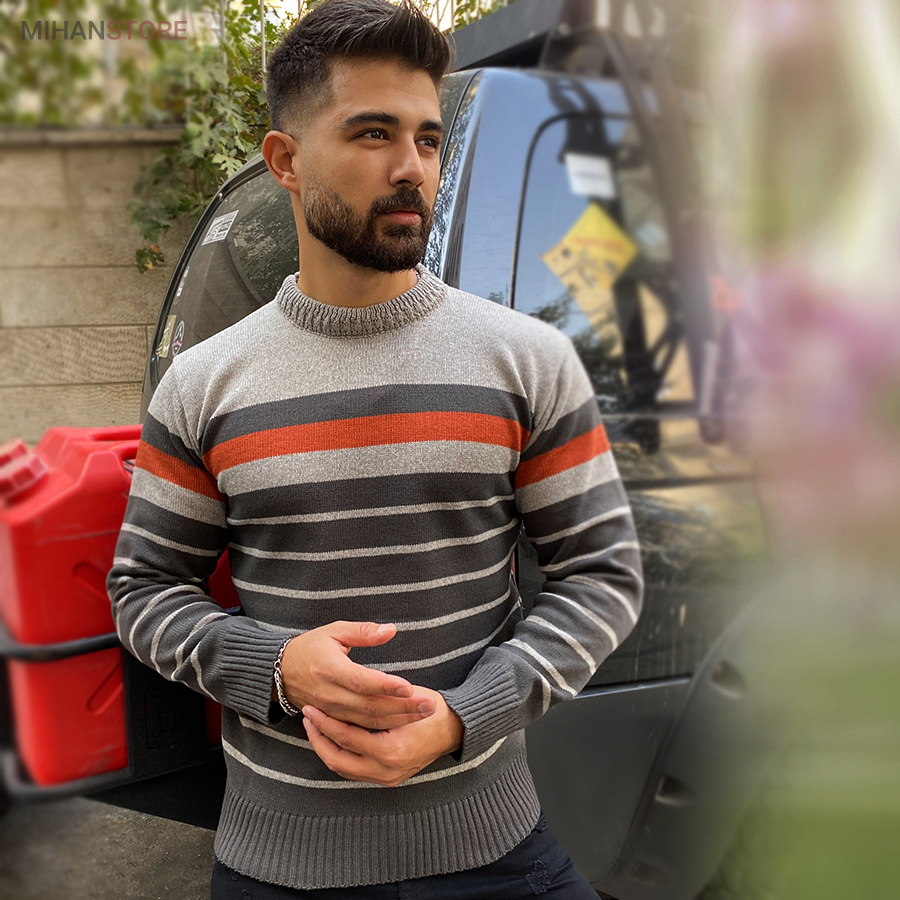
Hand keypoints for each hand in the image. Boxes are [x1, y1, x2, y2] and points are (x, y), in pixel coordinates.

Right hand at [278, 621, 435, 729]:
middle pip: (370, 706)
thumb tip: (391, 630)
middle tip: (429, 705)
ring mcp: (332, 711)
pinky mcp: (334, 720)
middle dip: (402, 707)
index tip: (409, 687)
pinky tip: (404, 725)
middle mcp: (331, 694)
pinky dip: (383, 728)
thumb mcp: (334, 631)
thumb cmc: (311, 647)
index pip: (362, 681)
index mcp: (331, 669)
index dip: (385, 686)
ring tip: (424, 714)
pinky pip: (361, 728)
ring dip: (398, 719)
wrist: (280, 673)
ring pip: (368, 721)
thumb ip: (364, 631)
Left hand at [302, 687, 463, 786]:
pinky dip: (340, 755)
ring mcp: (387, 777)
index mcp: (389, 749)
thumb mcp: (404, 698)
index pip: (346, 737)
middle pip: (337, 759)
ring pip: (343, 769)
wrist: (454, 729)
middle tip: (307, 718)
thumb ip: (376, 700)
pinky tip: (332, 738)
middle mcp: (386, 769)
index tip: (311, 707)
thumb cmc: (430, 708)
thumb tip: (344, 692)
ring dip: (326, 748)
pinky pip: (354, 771)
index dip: (325, 722)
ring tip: (315, 727)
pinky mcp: (387, 779)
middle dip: (318, 738)